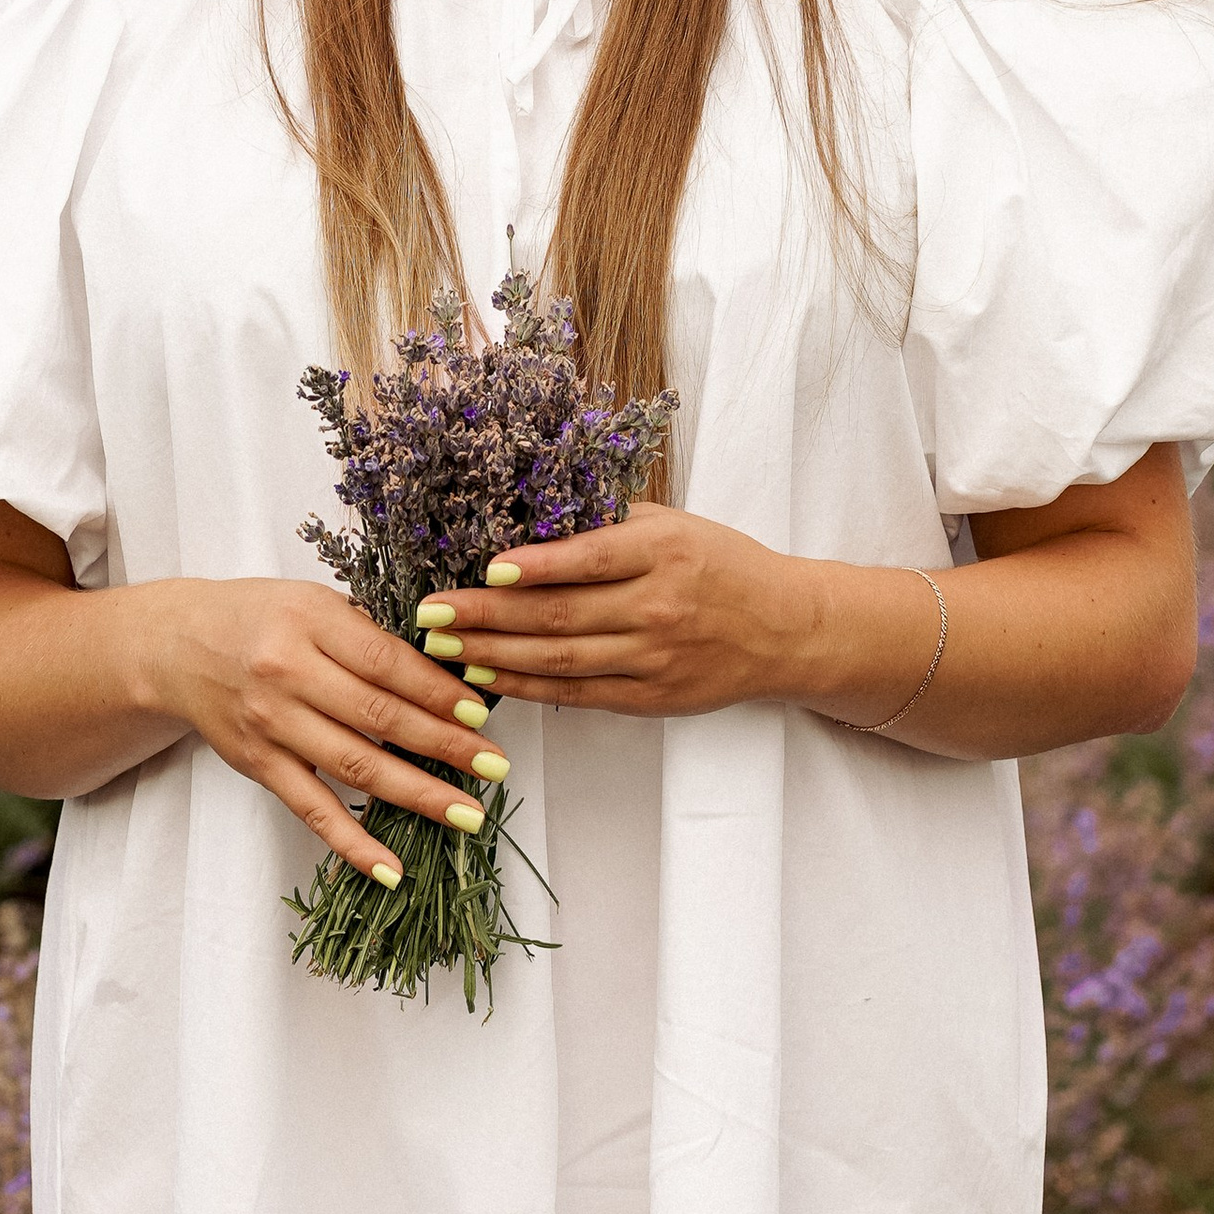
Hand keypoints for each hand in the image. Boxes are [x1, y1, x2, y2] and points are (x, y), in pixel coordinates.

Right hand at [139, 577, 508, 882]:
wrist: (178, 645)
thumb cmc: (259, 617)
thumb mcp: (313, 601)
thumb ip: (370, 633)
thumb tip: (447, 673)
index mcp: (309, 621)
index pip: (385, 662)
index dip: (437, 691)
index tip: (481, 713)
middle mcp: (288, 673)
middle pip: (378, 717)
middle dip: (444, 745)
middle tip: (495, 767)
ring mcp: (271, 724)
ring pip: (354, 767)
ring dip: (417, 795)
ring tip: (467, 813)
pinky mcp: (258, 764)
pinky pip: (312, 810)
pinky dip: (352, 844)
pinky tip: (391, 869)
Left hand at [428, 502, 820, 718]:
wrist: (783, 629)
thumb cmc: (720, 565)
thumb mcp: (672, 524)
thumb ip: (606, 523)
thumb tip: (525, 516)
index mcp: (662, 552)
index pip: (586, 560)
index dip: (532, 567)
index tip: (482, 569)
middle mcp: (657, 607)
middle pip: (557, 616)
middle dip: (485, 617)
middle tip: (429, 613)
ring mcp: (652, 658)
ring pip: (558, 661)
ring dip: (492, 656)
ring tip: (442, 647)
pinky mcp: (649, 697)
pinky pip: (576, 694)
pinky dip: (527, 688)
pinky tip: (487, 678)